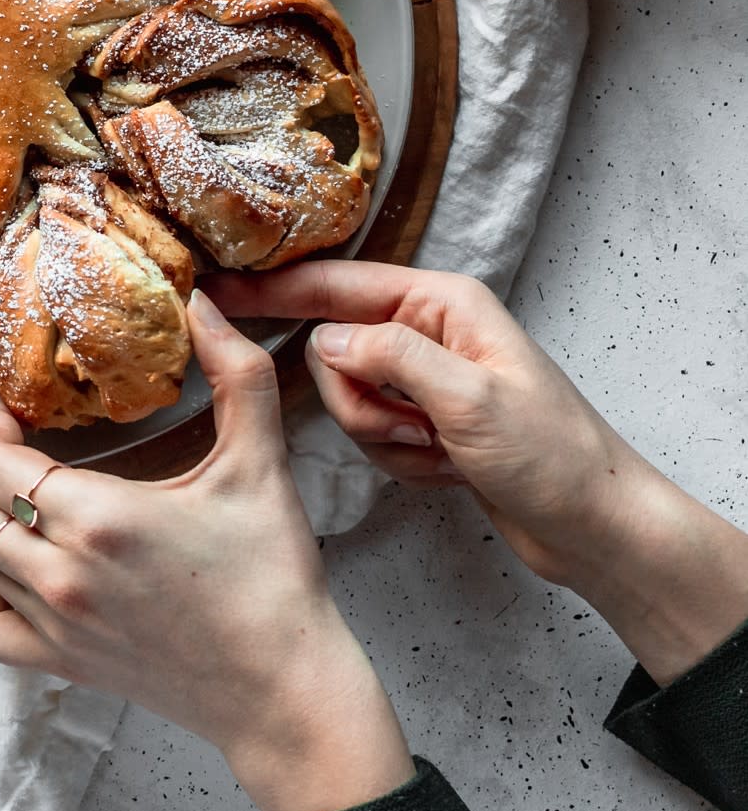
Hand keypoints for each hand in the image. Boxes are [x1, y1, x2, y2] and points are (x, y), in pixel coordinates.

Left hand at [0, 291, 413, 810]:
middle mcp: (60, 574)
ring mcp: (54, 625)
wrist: (284, 688)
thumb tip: (203, 301)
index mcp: (98, 517)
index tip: (12, 405)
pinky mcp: (60, 664)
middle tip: (13, 442)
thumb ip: (235, 372)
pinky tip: (19, 567)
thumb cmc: (274, 575)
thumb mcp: (261, 462)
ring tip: (20, 493)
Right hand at [211, 260, 747, 685]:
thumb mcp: (469, 400)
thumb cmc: (552, 456)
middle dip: (362, 402)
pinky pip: (371, 434)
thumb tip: (325, 339)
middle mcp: (428, 330)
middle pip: (334, 350)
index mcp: (442, 302)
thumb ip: (390, 357)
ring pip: (347, 398)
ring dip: (385, 437)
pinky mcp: (424, 421)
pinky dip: (401, 460)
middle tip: (414, 430)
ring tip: (441, 453)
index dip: (275, 290)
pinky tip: (448, 470)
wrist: (595, 526)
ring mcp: (424, 377)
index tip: (215, 292)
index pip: (335, 284)